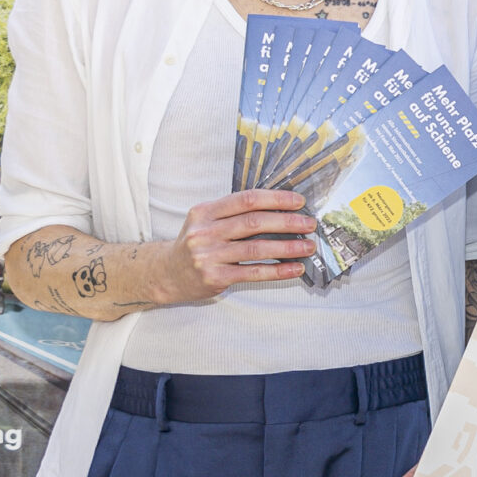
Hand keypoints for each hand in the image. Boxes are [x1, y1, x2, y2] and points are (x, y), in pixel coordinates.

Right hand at [157, 189, 313, 302]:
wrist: (166, 273)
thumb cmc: (196, 244)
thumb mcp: (206, 221)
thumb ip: (234, 213)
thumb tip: (280, 209)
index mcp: (205, 211)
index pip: (246, 200)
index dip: (275, 199)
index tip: (298, 201)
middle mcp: (205, 232)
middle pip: (253, 223)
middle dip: (287, 222)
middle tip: (309, 224)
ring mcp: (209, 256)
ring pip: (256, 249)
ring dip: (287, 247)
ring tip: (308, 246)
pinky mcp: (215, 277)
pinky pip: (253, 273)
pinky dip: (278, 270)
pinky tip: (294, 268)